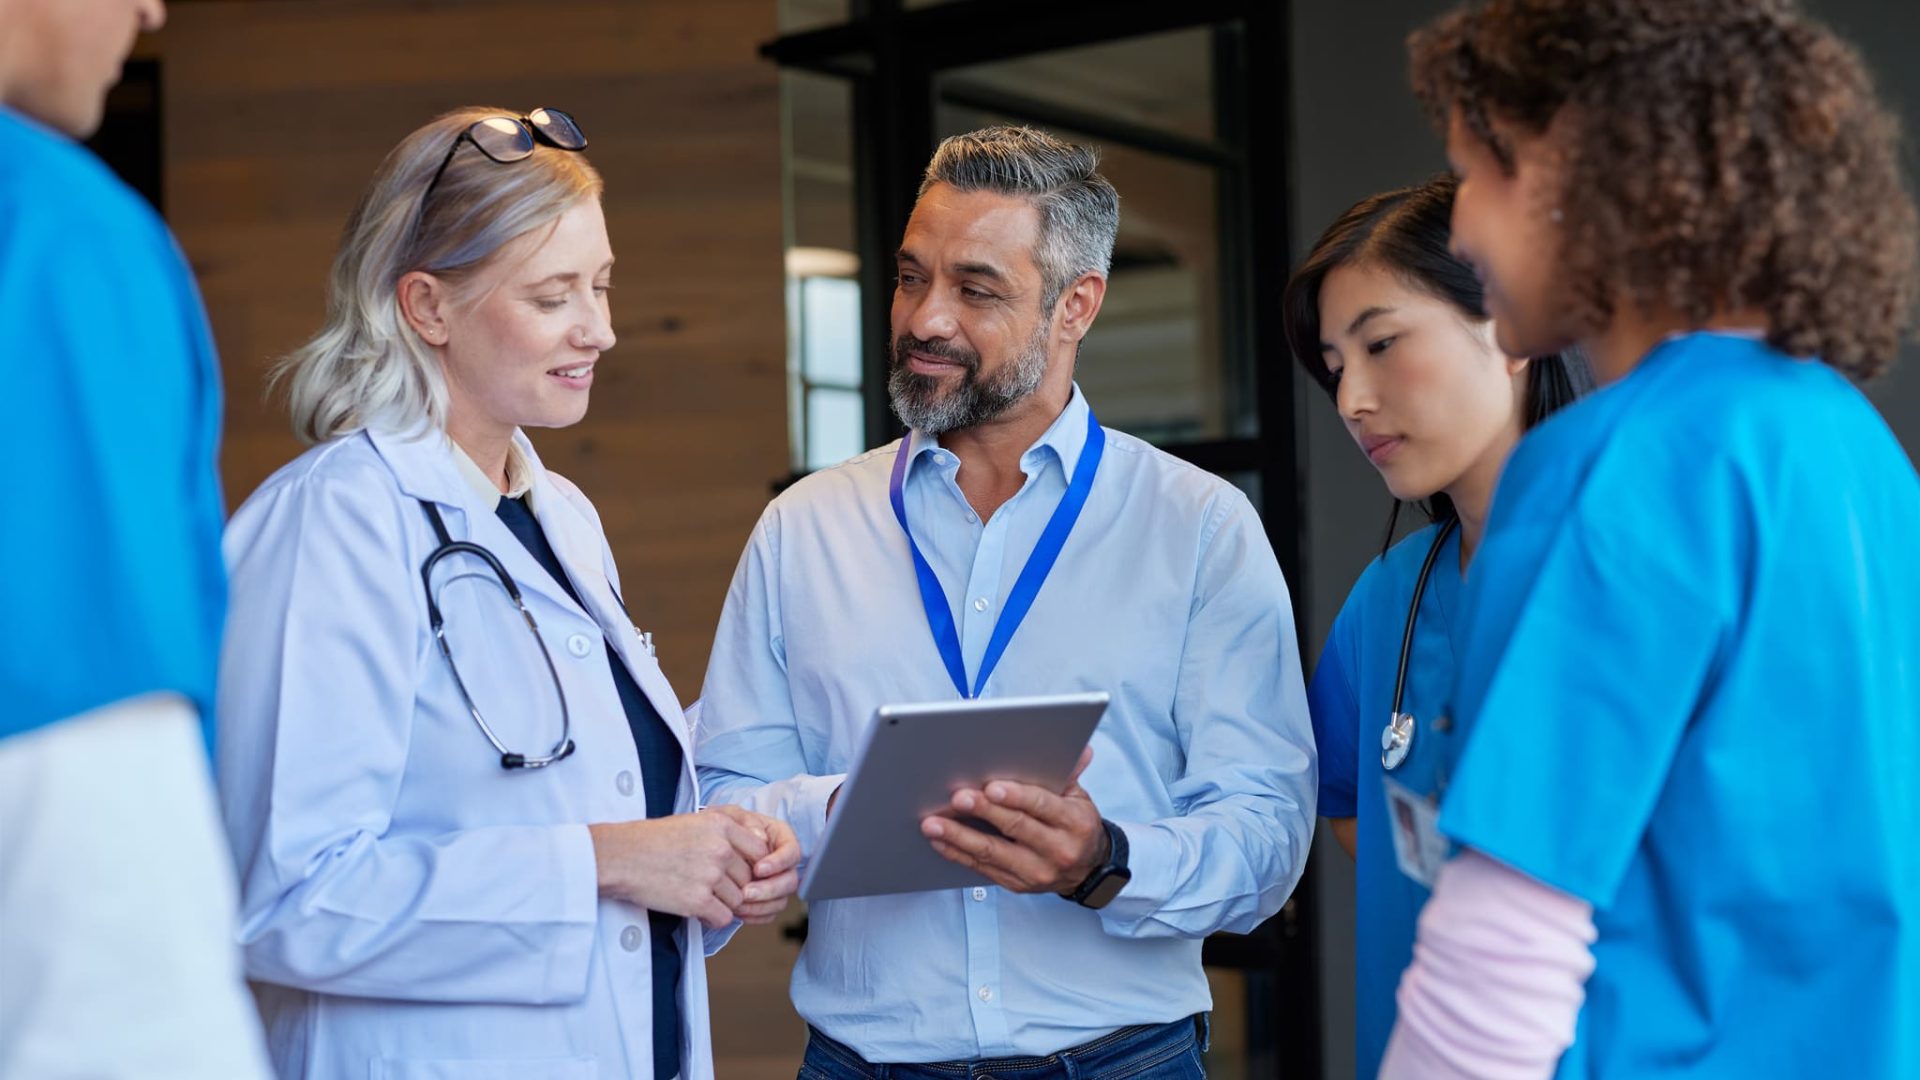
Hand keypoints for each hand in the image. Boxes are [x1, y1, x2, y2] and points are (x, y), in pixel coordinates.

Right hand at [589, 813, 768, 929]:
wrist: (621, 857)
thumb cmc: (654, 840)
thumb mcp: (695, 822)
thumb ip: (728, 833)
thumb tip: (760, 847)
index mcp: (722, 825)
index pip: (761, 853)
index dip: (752, 867)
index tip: (737, 872)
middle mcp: (720, 849)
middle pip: (749, 879)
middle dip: (734, 887)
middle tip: (710, 886)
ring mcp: (710, 875)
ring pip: (737, 900)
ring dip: (722, 903)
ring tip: (698, 895)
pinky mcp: (697, 900)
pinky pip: (723, 917)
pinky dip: (712, 918)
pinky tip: (697, 910)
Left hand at [700, 804, 802, 923]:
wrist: (704, 843)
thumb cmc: (721, 826)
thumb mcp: (731, 816)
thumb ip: (746, 822)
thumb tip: (761, 838)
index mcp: (780, 838)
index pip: (792, 852)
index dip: (778, 863)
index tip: (758, 868)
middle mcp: (781, 862)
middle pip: (790, 880)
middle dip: (769, 889)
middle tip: (747, 892)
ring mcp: (775, 882)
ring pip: (781, 900)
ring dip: (761, 906)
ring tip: (738, 904)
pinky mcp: (766, 899)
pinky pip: (769, 914)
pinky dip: (756, 916)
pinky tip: (739, 912)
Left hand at [920, 747, 1106, 894]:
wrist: (1087, 870)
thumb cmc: (1076, 826)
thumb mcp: (1079, 798)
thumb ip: (1068, 773)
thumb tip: (1078, 747)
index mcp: (1074, 822)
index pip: (1042, 806)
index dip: (1015, 797)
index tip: (991, 787)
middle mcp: (1057, 850)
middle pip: (1014, 828)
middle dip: (983, 811)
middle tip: (957, 799)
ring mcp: (1036, 871)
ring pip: (993, 852)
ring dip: (959, 837)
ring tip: (934, 824)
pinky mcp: (1017, 884)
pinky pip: (983, 869)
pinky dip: (959, 854)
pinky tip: (941, 841)